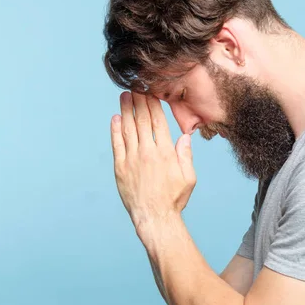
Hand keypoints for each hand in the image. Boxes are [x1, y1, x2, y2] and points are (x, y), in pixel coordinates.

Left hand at [110, 92, 196, 234]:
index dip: (153, 104)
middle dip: (138, 102)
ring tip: (124, 96)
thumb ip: (186, 156)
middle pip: (142, 121)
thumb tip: (184, 136)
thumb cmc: (173, 200)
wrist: (154, 218)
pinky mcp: (120, 168)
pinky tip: (115, 118)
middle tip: (135, 87)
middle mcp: (148, 153)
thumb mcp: (188, 178)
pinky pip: (117, 145)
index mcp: (166, 153)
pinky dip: (115, 130)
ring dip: (125, 111)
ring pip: (128, 130)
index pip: (158, 122)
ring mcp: (132, 160)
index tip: (150, 92)